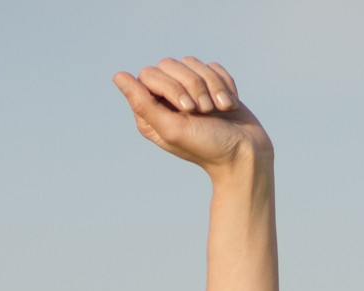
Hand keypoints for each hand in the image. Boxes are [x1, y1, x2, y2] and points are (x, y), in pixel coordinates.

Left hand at [112, 58, 270, 173]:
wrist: (245, 154)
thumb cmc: (207, 147)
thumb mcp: (171, 129)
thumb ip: (142, 104)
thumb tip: (118, 76)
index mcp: (151, 111)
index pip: (149, 74)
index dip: (170, 86)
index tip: (188, 109)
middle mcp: (167, 99)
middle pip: (170, 64)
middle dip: (193, 85)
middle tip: (205, 111)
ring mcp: (190, 91)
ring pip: (193, 63)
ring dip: (211, 85)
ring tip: (221, 109)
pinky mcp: (212, 86)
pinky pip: (213, 67)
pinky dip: (224, 84)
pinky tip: (229, 105)